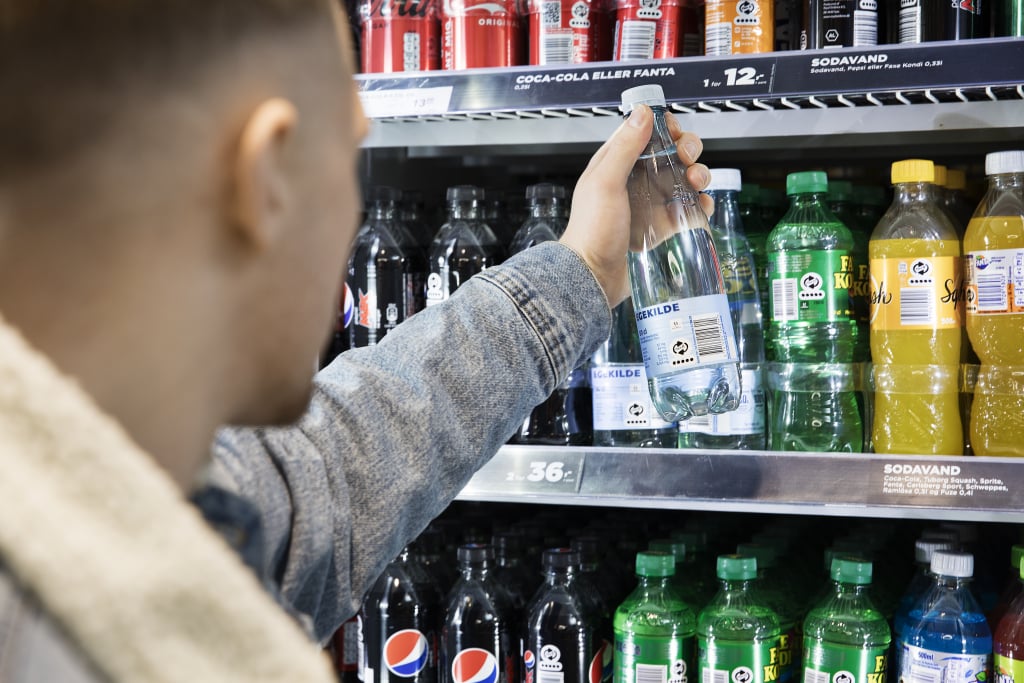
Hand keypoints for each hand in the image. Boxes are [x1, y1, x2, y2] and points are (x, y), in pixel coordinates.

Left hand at [559, 105, 711, 307]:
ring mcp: (651, 203)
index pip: (646, 132)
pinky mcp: (664, 226)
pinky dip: (701, 203)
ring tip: (697, 182)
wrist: (594, 276)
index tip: (674, 133)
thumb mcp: (605, 183)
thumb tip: (643, 112)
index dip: (665, 128)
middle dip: (688, 149)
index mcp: (617, 164)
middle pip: (672, 152)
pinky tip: (702, 206)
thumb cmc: (592, 230)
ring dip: (699, 173)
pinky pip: (690, 208)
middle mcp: (636, 180)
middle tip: (688, 158)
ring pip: (685, 178)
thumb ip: (624, 147)